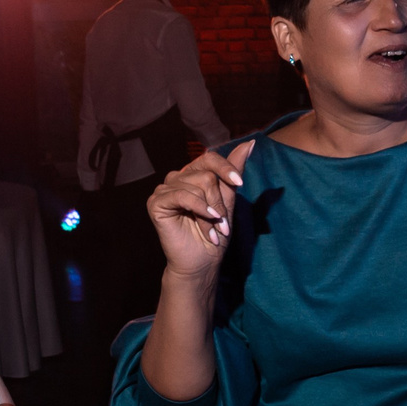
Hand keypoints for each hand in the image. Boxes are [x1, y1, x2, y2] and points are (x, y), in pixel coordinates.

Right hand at [147, 140, 254, 276]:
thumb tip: (250, 142)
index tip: (240, 183)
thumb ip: (234, 171)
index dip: (226, 169)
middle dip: (219, 202)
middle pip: (206, 176)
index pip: (209, 158)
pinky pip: (182, 195)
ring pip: (197, 186)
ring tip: (213, 231)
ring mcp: (164, 189)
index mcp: (192, 174)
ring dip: (210, 213)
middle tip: (222, 225)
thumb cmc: (215, 233)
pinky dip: (198, 209)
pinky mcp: (155, 202)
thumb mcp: (229, 200)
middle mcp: (177, 178)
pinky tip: (205, 223)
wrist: (202, 262)